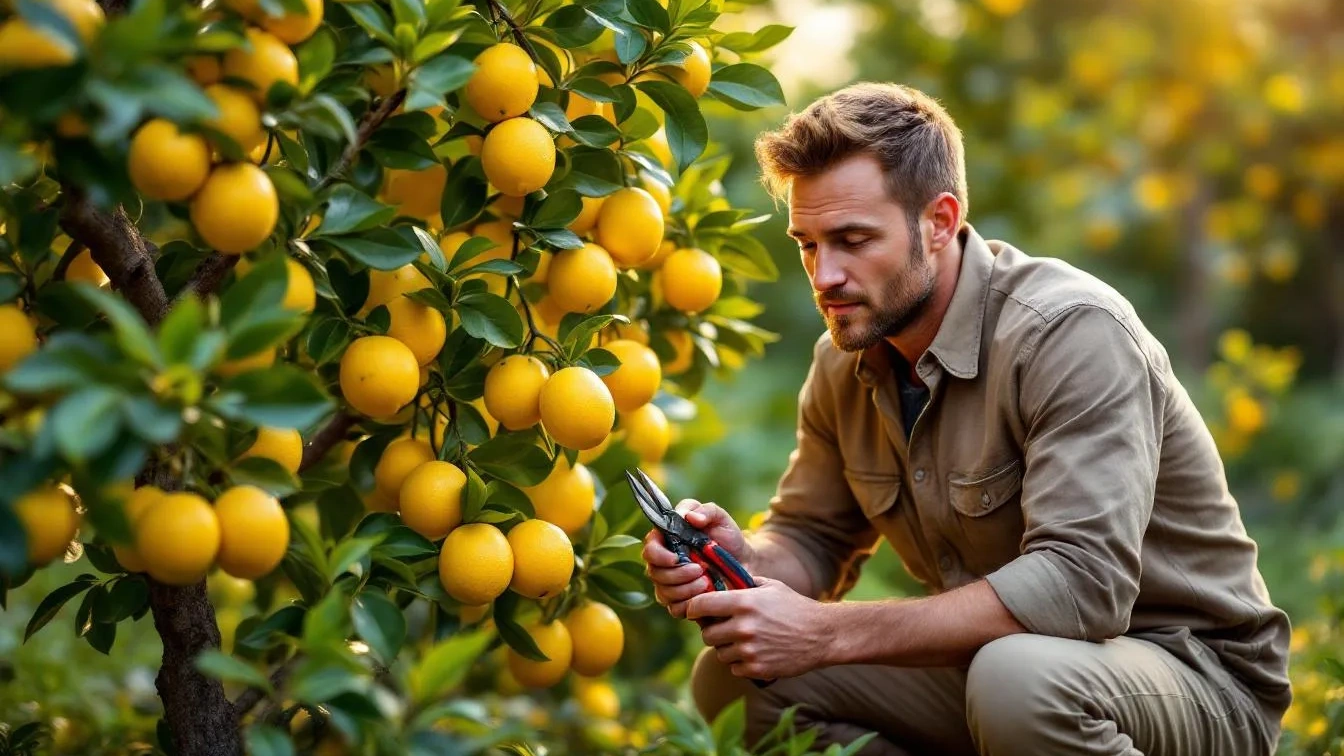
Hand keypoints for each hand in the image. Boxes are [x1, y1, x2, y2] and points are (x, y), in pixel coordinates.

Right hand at [641, 499, 750, 618]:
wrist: (744, 561)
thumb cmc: (727, 535)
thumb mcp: (719, 517)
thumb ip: (705, 510)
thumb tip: (690, 517)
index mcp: (667, 540)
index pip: (649, 549)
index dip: (658, 555)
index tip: (676, 558)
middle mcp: (664, 563)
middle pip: (654, 573)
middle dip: (677, 574)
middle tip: (700, 569)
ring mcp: (671, 584)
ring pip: (664, 593)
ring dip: (685, 589)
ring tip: (707, 581)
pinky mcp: (682, 602)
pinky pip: (675, 608)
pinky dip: (690, 603)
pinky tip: (705, 594)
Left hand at [686, 576, 831, 679]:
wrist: (822, 634)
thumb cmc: (794, 606)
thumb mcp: (769, 586)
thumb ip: (742, 585)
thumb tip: (717, 581)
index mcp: (743, 602)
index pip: (700, 605)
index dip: (694, 608)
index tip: (695, 611)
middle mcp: (742, 627)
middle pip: (707, 634)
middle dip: (713, 630)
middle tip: (724, 628)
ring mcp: (749, 650)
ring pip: (720, 653)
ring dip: (727, 648)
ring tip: (745, 640)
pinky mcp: (756, 669)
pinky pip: (734, 668)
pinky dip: (741, 663)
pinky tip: (756, 652)